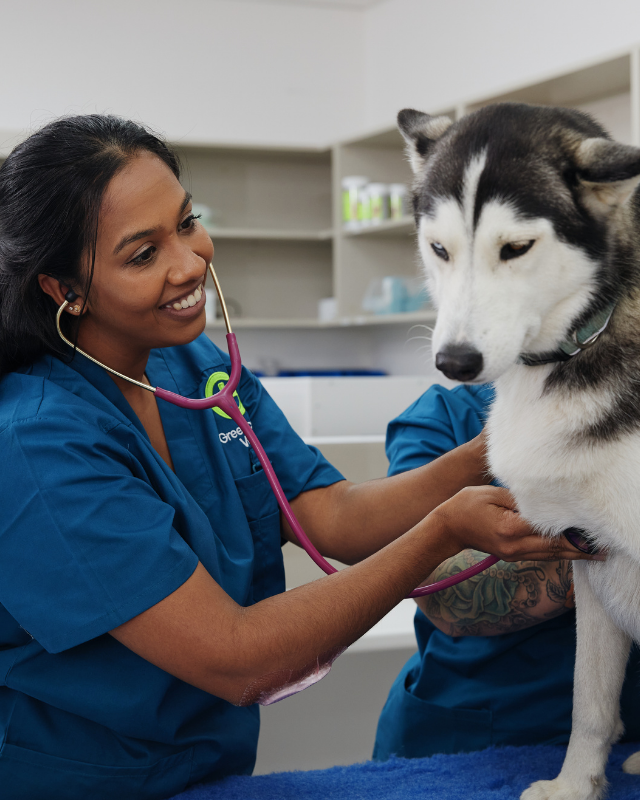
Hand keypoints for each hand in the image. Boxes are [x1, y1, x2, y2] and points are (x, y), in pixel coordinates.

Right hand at [431, 485, 603, 562]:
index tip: (590, 526)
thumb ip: (520, 500)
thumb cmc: (467, 504)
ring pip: (551, 555)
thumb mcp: (492, 494)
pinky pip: (541, 556)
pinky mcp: (513, 555)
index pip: (548, 529)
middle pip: (555, 548)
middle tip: (603, 547)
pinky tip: (572, 552)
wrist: (448, 528)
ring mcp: (514, 553)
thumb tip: (546, 504)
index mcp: (510, 528)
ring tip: (596, 553)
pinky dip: (559, 554)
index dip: (570, 528)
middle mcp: (515, 545)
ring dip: (574, 555)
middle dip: (581, 548)